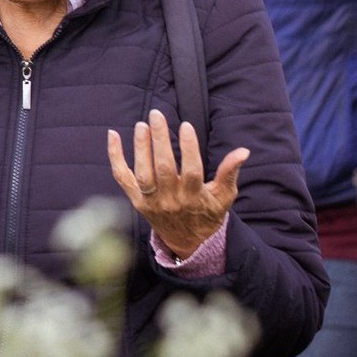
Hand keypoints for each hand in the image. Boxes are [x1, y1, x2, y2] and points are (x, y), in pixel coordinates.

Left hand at [106, 109, 246, 259]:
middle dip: (159, 140)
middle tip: (157, 114)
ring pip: (143, 173)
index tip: (186, 126)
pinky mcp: (135, 200)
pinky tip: (113, 135)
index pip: (191, 171)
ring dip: (140, 147)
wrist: (187, 241)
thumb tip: (243, 151)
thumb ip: (229, 173)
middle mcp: (170, 200)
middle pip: (164, 168)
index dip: (189, 148)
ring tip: (142, 125)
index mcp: (194, 198)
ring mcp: (150, 201)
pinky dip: (115, 157)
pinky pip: (121, 177)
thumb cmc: (208, 213)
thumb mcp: (224, 196)